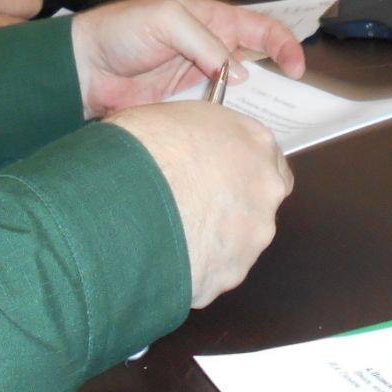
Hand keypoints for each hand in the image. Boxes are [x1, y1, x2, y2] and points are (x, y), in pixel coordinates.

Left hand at [69, 0, 306, 116]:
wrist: (84, 68)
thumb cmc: (123, 31)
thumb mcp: (168, 21)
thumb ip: (206, 42)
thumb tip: (240, 74)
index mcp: (213, 19)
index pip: (260, 29)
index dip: (283, 45)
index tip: (297, 69)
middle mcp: (212, 48)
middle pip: (257, 62)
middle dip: (278, 78)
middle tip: (296, 103)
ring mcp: (200, 79)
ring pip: (240, 92)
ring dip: (256, 104)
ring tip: (272, 124)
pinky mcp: (186, 105)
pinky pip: (217, 113)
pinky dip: (229, 122)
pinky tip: (239, 135)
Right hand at [107, 101, 292, 306]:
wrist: (125, 196)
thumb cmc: (144, 143)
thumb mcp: (173, 117)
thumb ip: (197, 136)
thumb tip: (186, 146)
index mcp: (256, 142)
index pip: (266, 160)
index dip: (238, 170)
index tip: (216, 176)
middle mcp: (266, 189)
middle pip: (257, 203)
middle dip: (229, 208)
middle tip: (189, 206)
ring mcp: (253, 236)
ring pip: (238, 242)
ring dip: (212, 240)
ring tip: (168, 235)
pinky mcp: (230, 274)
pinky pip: (214, 272)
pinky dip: (194, 268)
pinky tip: (163, 258)